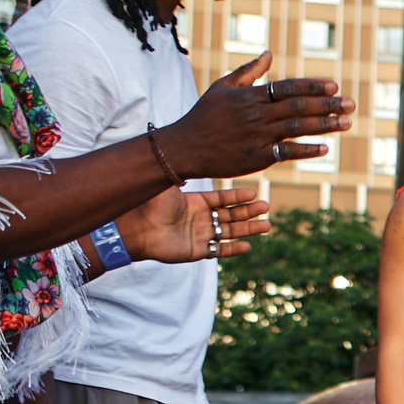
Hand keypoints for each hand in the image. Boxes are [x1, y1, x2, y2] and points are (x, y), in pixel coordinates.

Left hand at [114, 185, 269, 266]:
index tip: (254, 193)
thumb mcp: (168, 183)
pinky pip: (219, 250)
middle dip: (249, 211)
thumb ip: (182, 172)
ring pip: (230, 232)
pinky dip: (234, 249)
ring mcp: (199, 235)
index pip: (222, 199)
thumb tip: (189, 152)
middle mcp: (200, 218)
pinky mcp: (196, 251)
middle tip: (266, 207)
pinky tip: (248, 245)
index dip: (238, 196)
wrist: (136, 227)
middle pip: (231, 215)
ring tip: (266, 225)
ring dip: (249, 229)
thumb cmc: (150, 204)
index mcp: (195, 202)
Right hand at [160, 53, 354, 177]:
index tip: (334, 85)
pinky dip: (305, 150)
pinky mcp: (256, 157)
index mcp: (250, 96)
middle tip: (351, 104)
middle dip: (326, 104)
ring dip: (323, 125)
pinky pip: (285, 152)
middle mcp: (256, 114)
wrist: (184, 147)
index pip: (287, 87)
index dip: (311, 86)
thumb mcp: (222, 87)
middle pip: (297, 107)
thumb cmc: (203, 116)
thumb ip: (248, 72)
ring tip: (346, 122)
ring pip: (296, 128)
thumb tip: (269, 54)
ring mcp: (256, 136)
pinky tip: (325, 148)